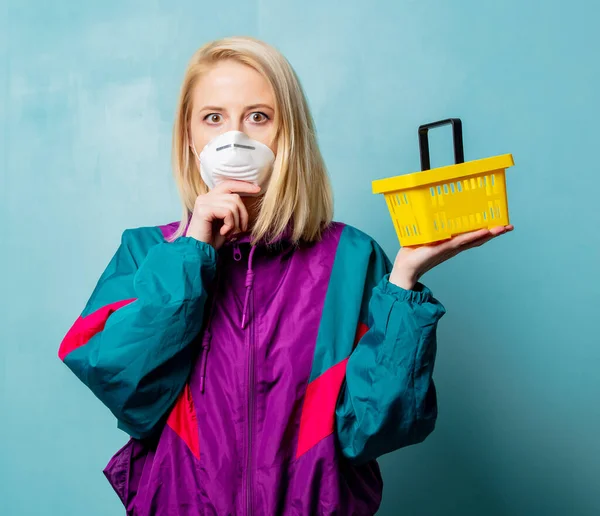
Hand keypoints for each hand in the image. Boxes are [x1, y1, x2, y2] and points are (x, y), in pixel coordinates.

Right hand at [185, 180, 260, 249]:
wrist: (199, 251)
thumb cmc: (213, 238)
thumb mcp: (226, 221)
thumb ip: (232, 209)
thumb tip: (248, 200)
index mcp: (210, 198)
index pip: (229, 184)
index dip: (243, 185)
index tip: (257, 189)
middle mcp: (205, 197)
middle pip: (234, 197)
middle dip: (243, 214)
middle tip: (241, 229)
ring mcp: (203, 202)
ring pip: (232, 205)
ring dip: (236, 222)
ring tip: (229, 233)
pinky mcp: (203, 210)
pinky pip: (227, 212)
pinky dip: (230, 225)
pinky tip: (224, 232)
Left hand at [389, 225, 513, 289]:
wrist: (404, 267)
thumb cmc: (413, 252)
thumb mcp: (426, 236)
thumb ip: (432, 227)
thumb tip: (431, 210)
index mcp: (452, 244)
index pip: (473, 236)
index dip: (487, 230)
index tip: (500, 223)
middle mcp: (454, 247)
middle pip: (479, 238)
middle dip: (494, 232)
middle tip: (509, 226)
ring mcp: (450, 248)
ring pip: (473, 239)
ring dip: (489, 233)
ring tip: (503, 227)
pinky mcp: (442, 249)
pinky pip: (459, 241)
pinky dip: (472, 237)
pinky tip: (483, 232)